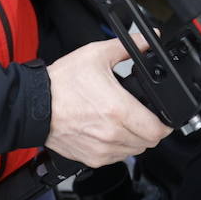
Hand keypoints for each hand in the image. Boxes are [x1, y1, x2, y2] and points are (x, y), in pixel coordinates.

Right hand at [45, 38, 170, 167]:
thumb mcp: (97, 55)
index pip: (158, 130)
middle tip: (144, 115)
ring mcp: (101, 149)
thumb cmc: (62, 82)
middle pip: (149, 142)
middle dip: (151, 129)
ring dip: (135, 139)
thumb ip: (128, 47)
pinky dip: (119, 147)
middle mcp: (112, 134)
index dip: (166, 123)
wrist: (34, 105)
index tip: (164, 116)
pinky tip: (110, 130)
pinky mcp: (91, 158)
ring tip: (126, 121)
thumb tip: (148, 41)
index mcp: (118, 110)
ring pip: (134, 151)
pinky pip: (116, 158)